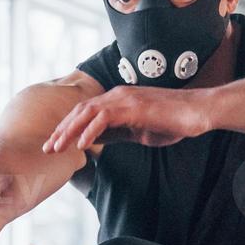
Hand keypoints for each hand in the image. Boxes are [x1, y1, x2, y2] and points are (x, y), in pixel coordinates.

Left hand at [42, 87, 212, 152]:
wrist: (197, 112)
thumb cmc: (172, 122)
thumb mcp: (138, 131)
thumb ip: (117, 133)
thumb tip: (96, 141)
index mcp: (117, 100)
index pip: (84, 113)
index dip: (66, 129)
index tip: (54, 145)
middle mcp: (116, 95)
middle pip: (79, 111)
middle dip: (60, 130)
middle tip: (47, 149)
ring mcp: (124, 99)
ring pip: (87, 112)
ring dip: (69, 131)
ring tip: (57, 148)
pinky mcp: (133, 106)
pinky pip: (105, 118)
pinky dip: (91, 131)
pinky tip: (82, 145)